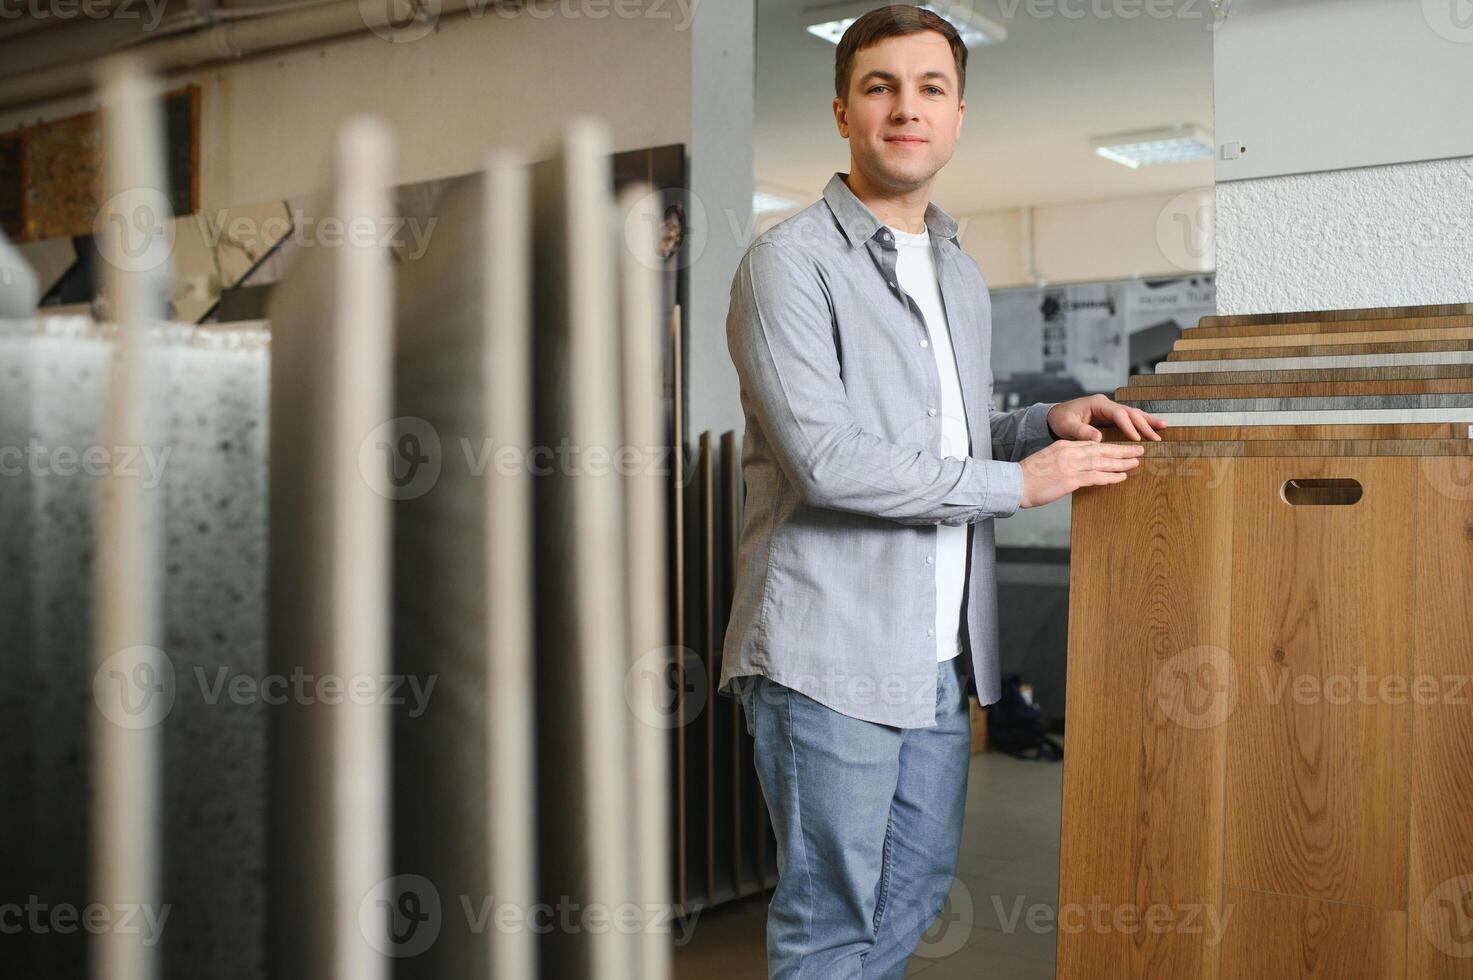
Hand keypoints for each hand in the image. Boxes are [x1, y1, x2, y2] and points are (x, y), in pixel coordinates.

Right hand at [1019, 440, 1145, 508]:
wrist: (1014, 483)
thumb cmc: (1027, 476)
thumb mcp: (1046, 460)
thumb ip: (1063, 459)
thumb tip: (1077, 468)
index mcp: (1063, 445)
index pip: (1091, 444)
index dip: (1109, 447)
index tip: (1122, 448)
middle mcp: (1070, 452)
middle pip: (1101, 450)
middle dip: (1122, 451)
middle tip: (1138, 450)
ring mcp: (1071, 466)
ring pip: (1102, 462)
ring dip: (1121, 462)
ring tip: (1136, 462)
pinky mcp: (1071, 479)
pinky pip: (1096, 477)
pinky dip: (1111, 477)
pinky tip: (1122, 477)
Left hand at [1046, 394, 1165, 441]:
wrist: (1054, 416)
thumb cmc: (1060, 420)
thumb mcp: (1066, 426)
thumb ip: (1081, 431)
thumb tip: (1098, 439)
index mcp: (1097, 404)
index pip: (1118, 413)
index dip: (1128, 426)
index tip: (1136, 438)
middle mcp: (1106, 404)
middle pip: (1130, 412)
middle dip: (1144, 423)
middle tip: (1157, 435)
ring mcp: (1109, 410)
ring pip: (1132, 414)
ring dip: (1147, 421)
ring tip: (1163, 427)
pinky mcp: (1110, 417)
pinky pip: (1128, 420)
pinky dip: (1140, 424)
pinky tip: (1152, 428)